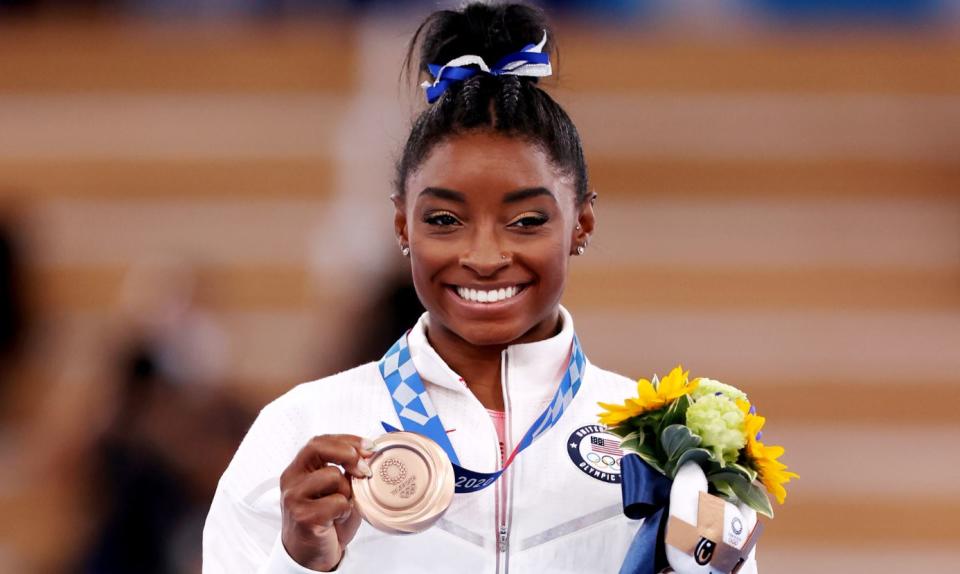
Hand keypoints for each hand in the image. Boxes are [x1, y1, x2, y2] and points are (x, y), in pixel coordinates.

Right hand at [280, 434, 374, 570]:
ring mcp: (294, 497)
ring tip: (341, 506)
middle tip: (365, 469)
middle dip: (348, 453)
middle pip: (318, 448)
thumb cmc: (325, 520)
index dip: (347, 440)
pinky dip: (344, 511)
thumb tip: (369, 454)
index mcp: (299, 469)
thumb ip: (346, 471)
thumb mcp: (336, 489)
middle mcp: (291, 479)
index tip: (369, 447)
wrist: (311, 554)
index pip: (319, 441)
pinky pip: (337, 502)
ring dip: (346, 491)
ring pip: (333, 476)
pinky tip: (336, 520)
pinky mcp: (303, 516)